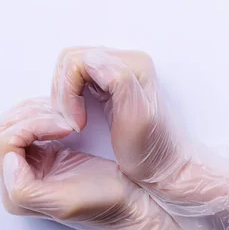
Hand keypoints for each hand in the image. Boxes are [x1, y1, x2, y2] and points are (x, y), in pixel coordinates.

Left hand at [0, 98, 209, 229]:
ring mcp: (24, 165)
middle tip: (64, 120)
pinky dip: (42, 115)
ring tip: (65, 118)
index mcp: (14, 194)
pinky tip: (63, 119)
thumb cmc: (103, 203)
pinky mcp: (38, 154)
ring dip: (36, 113)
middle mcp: (12, 180)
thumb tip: (7, 160)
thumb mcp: (64, 202)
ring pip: (11, 123)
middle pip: (0, 130)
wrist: (129, 204)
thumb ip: (23, 188)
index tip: (66, 127)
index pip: (5, 142)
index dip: (33, 126)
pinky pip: (26, 123)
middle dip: (32, 116)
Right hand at [51, 47, 228, 229]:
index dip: (68, 91)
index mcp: (132, 65)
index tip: (76, 123)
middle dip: (64, 93)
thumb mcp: (137, 119)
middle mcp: (124, 62)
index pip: (78, 60)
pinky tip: (77, 118)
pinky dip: (68, 99)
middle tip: (72, 122)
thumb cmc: (151, 152)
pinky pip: (75, 80)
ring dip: (64, 97)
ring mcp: (114, 72)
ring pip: (70, 70)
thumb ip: (119, 81)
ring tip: (74, 122)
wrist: (164, 169)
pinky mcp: (106, 85)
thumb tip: (92, 60)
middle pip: (71, 61)